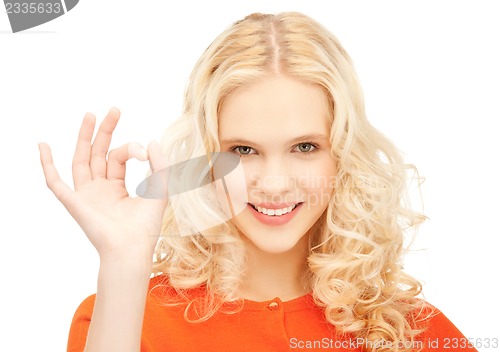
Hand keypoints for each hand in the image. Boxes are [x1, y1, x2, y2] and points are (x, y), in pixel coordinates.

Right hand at [39, 107, 167, 261]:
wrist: (132, 249)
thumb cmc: (146, 227)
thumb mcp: (159, 191)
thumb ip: (160, 166)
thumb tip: (152, 141)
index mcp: (117, 187)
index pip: (119, 157)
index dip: (131, 149)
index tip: (144, 152)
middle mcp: (100, 189)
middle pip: (98, 153)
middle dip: (105, 131)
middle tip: (115, 110)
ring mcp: (86, 195)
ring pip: (80, 161)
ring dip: (84, 138)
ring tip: (90, 115)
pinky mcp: (74, 203)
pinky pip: (56, 182)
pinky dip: (47, 165)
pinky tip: (43, 146)